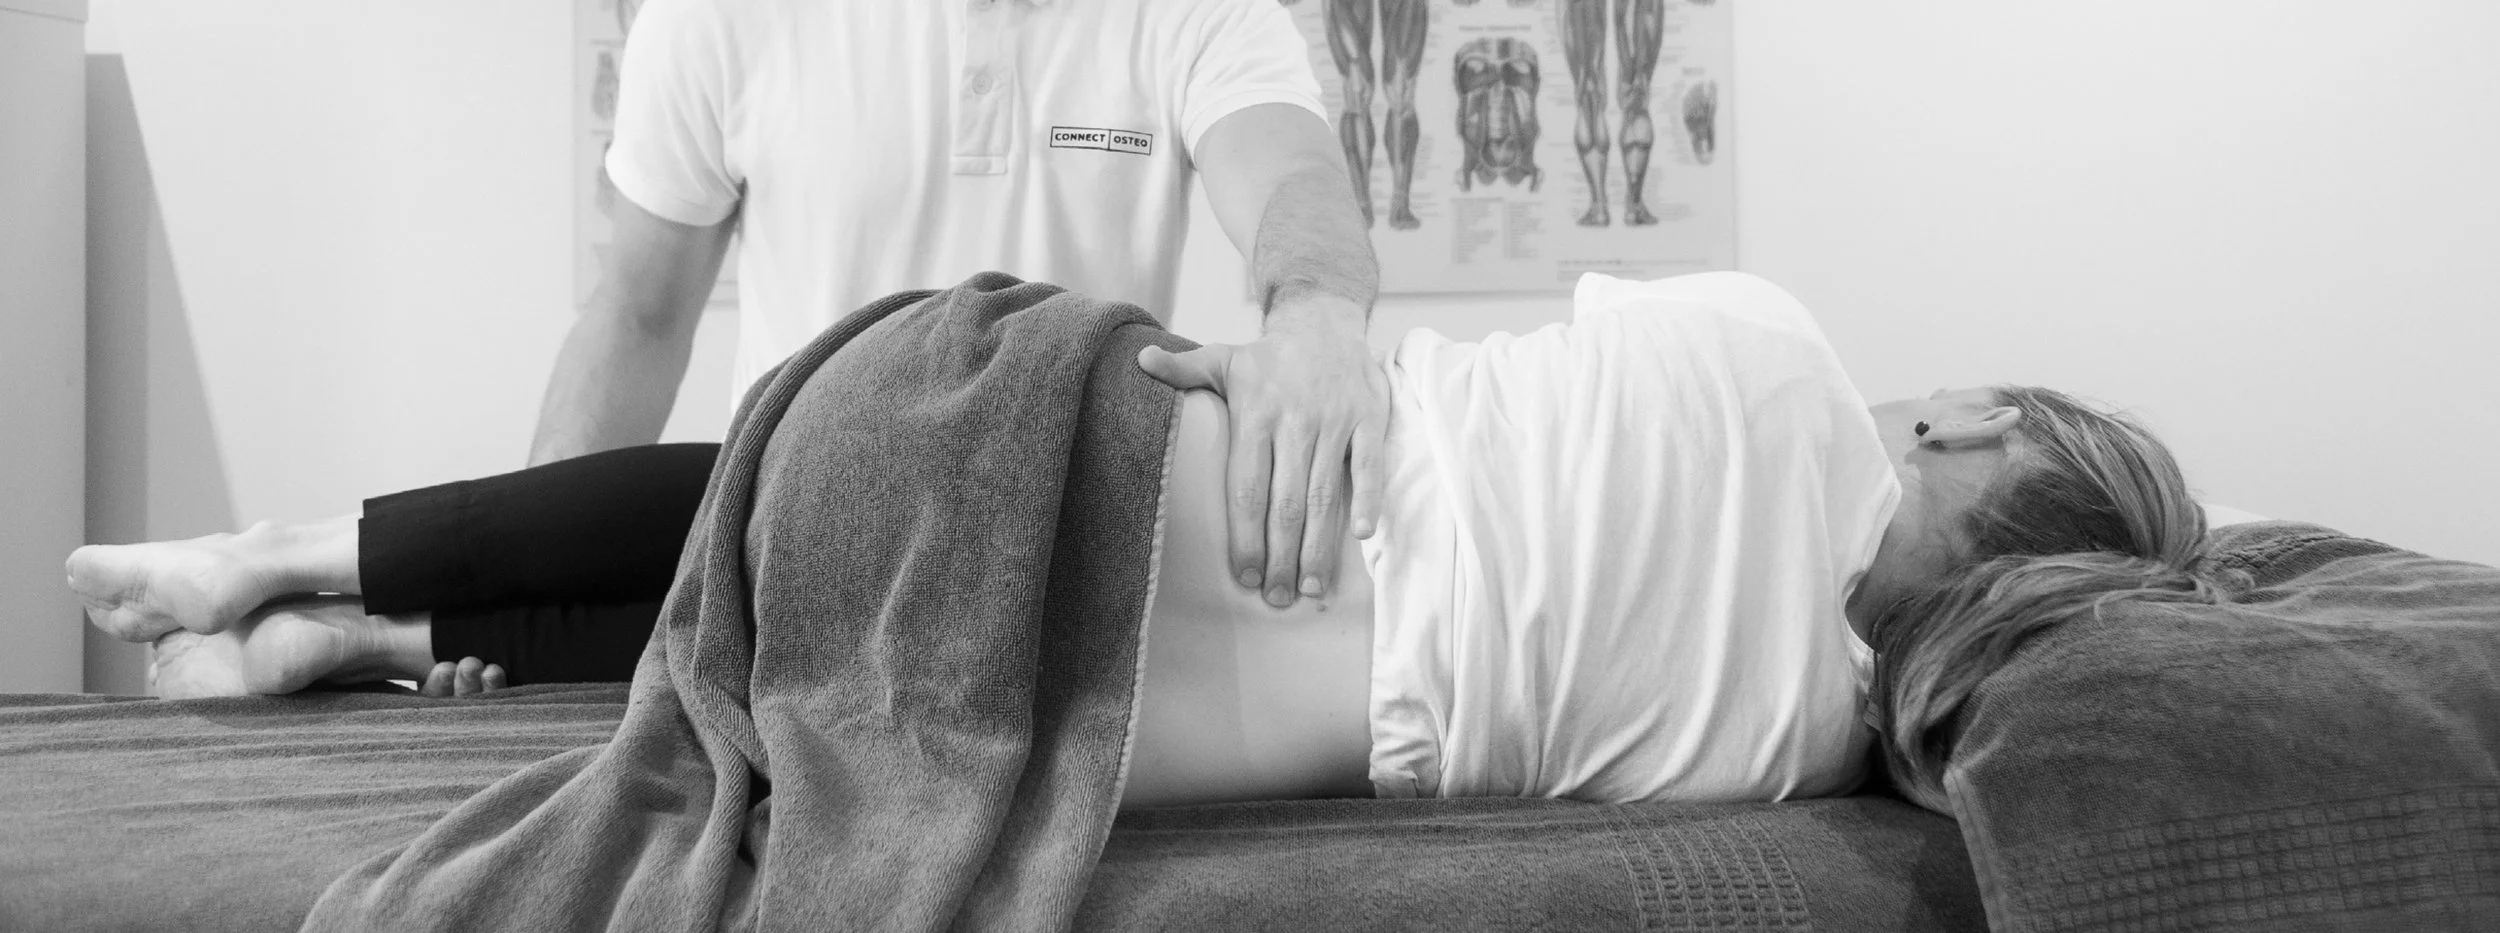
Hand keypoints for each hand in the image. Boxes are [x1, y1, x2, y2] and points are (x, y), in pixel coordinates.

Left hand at [1138, 314, 1387, 607]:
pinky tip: (1362, 535)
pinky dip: (1368, 497)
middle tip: (1278, 598)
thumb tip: (1138, 359)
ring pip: (1325, 493)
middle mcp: (1295, 421)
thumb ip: (1183, 369)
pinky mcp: (1368, 419)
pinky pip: (1368, 464)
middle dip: (1282, 555)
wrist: (1326, 322)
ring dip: (1320, 544)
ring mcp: (1334, 421)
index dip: (1245, 535)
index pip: (1247, 487)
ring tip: (1312, 588)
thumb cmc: (1269, 357)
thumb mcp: (1222, 358)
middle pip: (1286, 501)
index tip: (1244, 577)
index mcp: (1255, 414)